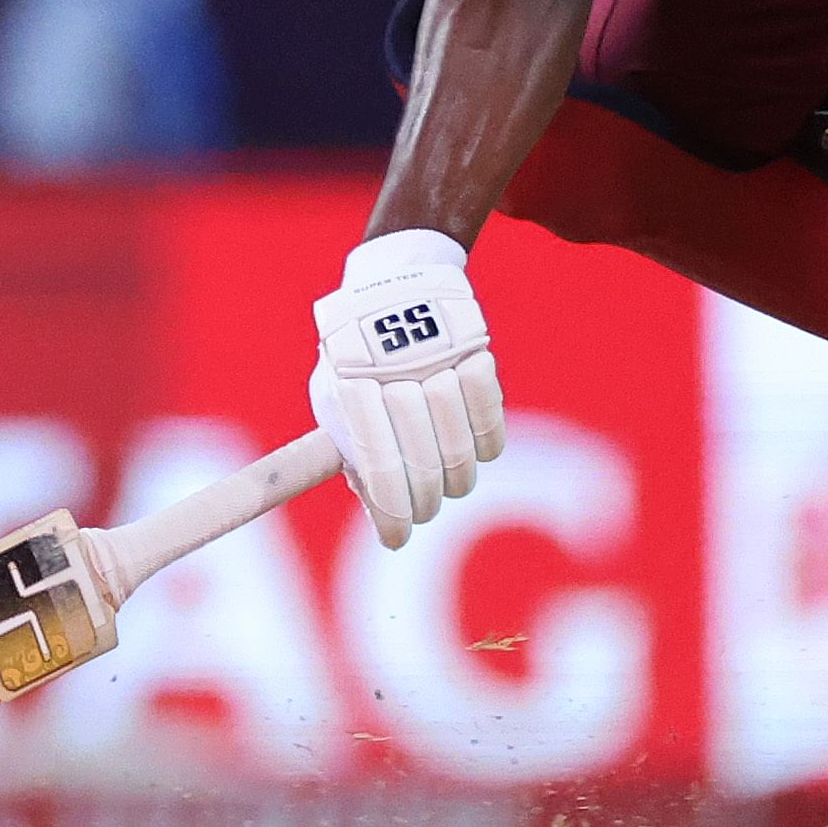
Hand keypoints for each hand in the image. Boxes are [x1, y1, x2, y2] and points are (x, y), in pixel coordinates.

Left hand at [308, 229, 506, 548]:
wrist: (390, 288)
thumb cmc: (356, 362)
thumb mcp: (335, 401)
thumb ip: (354, 458)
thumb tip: (388, 527)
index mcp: (351, 391)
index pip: (382, 470)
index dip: (393, 516)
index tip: (398, 538)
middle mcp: (396, 376)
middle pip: (426, 468)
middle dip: (424, 500)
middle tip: (422, 508)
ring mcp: (438, 365)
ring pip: (462, 453)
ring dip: (454, 472)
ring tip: (444, 473)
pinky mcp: (474, 354)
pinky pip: (492, 423)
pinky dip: (483, 439)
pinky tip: (467, 437)